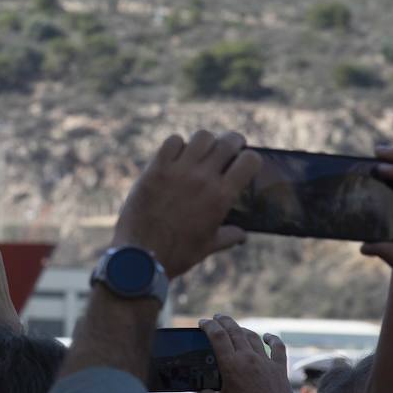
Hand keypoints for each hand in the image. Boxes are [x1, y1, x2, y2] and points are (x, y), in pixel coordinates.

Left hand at [113, 131, 259, 277]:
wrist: (142, 255)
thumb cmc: (178, 253)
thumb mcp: (209, 246)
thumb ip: (229, 236)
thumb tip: (242, 234)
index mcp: (222, 196)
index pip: (249, 161)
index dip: (251, 158)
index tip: (244, 162)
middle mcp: (203, 178)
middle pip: (228, 141)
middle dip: (233, 142)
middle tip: (229, 149)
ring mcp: (179, 170)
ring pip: (202, 136)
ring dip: (206, 142)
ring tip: (202, 152)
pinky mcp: (156, 168)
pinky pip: (172, 141)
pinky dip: (177, 145)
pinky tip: (176, 156)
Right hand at [198, 316, 295, 392]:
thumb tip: (201, 392)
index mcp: (230, 365)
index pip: (217, 336)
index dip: (208, 326)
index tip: (203, 322)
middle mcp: (248, 358)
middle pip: (234, 331)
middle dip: (224, 321)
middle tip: (217, 318)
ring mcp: (265, 362)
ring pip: (253, 337)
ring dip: (242, 329)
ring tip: (236, 328)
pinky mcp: (279, 369)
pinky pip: (277, 348)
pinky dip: (272, 339)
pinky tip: (268, 336)